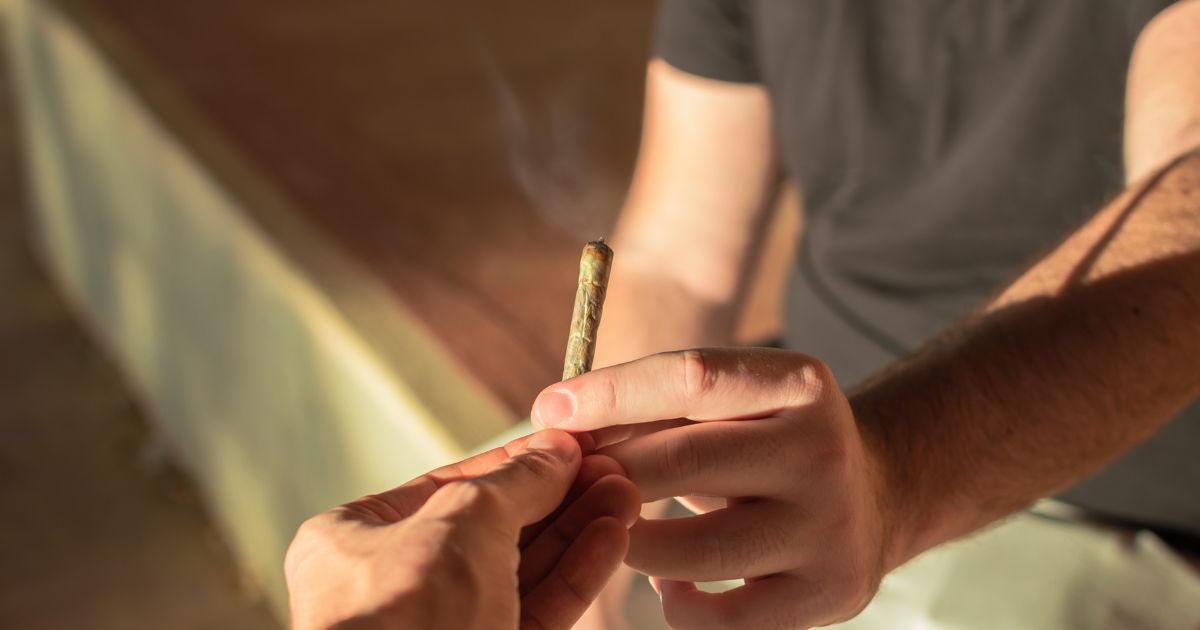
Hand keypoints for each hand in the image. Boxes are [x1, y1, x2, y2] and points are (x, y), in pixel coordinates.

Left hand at [284, 430, 640, 629]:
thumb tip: (556, 451)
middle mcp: (398, 585)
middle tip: (608, 465)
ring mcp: (446, 627)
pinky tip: (612, 535)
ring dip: (577, 529)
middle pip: (493, 527)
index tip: (568, 443)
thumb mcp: (463, 519)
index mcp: (357, 542)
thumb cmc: (405, 613)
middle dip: (556, 495)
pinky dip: (577, 573)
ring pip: (523, 570)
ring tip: (624, 492)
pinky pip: (539, 609)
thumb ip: (516, 481)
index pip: (448, 486)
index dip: (514, 461)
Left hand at [531, 349, 898, 629]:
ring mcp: (830, 527)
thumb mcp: (735, 403)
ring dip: (631, 543)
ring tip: (616, 530)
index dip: (610, 394)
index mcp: (800, 383)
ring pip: (692, 548)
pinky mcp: (828, 592)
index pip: (690, 379)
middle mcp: (824, 451)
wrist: (869, 497)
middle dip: (608, 473)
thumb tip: (558, 422)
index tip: (550, 408)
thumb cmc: (766, 442)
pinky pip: (723, 617)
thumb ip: (660, 407)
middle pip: (684, 460)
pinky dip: (677, 602)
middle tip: (567, 481)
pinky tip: (668, 580)